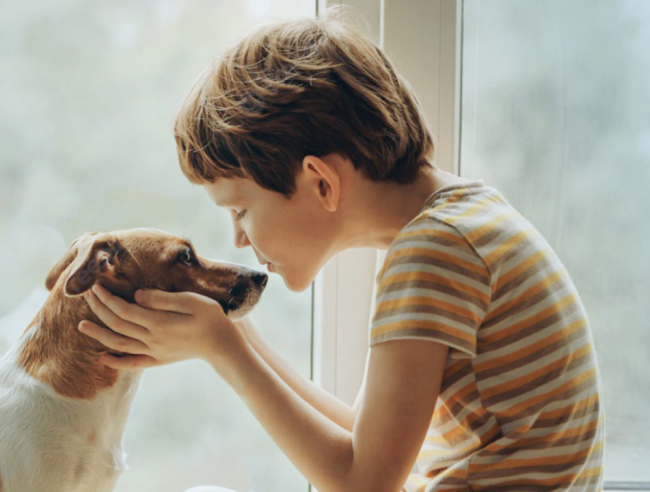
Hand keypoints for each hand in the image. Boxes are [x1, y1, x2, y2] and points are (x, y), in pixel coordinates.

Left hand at [78, 284, 244, 369]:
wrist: (223, 345)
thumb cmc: (211, 317)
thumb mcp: (191, 301)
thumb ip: (162, 299)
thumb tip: (136, 295)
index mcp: (158, 322)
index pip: (124, 309)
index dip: (108, 298)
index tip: (96, 286)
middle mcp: (152, 339)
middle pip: (118, 324)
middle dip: (100, 309)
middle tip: (88, 295)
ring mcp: (154, 351)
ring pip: (119, 344)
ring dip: (99, 334)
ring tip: (81, 326)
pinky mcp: (159, 359)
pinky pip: (132, 363)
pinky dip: (115, 361)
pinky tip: (102, 357)